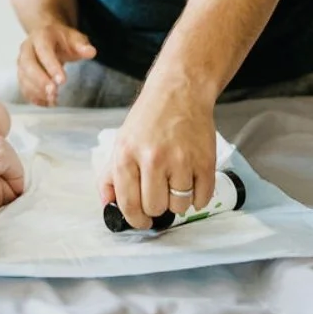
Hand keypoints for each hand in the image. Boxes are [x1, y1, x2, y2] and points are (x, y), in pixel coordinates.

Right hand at [17, 20, 95, 106]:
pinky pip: (23, 87)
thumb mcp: (74, 38)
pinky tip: (47, 103)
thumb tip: (90, 52)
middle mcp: (27, 48)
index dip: (51, 66)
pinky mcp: (22, 74)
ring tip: (53, 100)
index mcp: (40, 36)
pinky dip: (34, 97)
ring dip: (37, 91)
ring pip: (24, 78)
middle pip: (28, 65)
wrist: (46, 37)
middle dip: (40, 81)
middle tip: (54, 92)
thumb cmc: (61, 39)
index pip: (44, 51)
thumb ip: (82, 45)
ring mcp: (22, 62)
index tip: (62, 80)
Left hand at [97, 82, 216, 228]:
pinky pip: (202, 199)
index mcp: (127, 155)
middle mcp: (153, 159)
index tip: (141, 221)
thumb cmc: (148, 118)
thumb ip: (111, 175)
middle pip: (156, 208)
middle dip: (156, 207)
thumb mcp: (121, 141)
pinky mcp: (205, 162)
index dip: (135, 219)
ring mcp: (181, 161)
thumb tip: (107, 204)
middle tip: (158, 193)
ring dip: (178, 202)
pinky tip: (190, 182)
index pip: (129, 204)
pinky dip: (197, 198)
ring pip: (180, 207)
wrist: (179, 92)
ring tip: (174, 183)